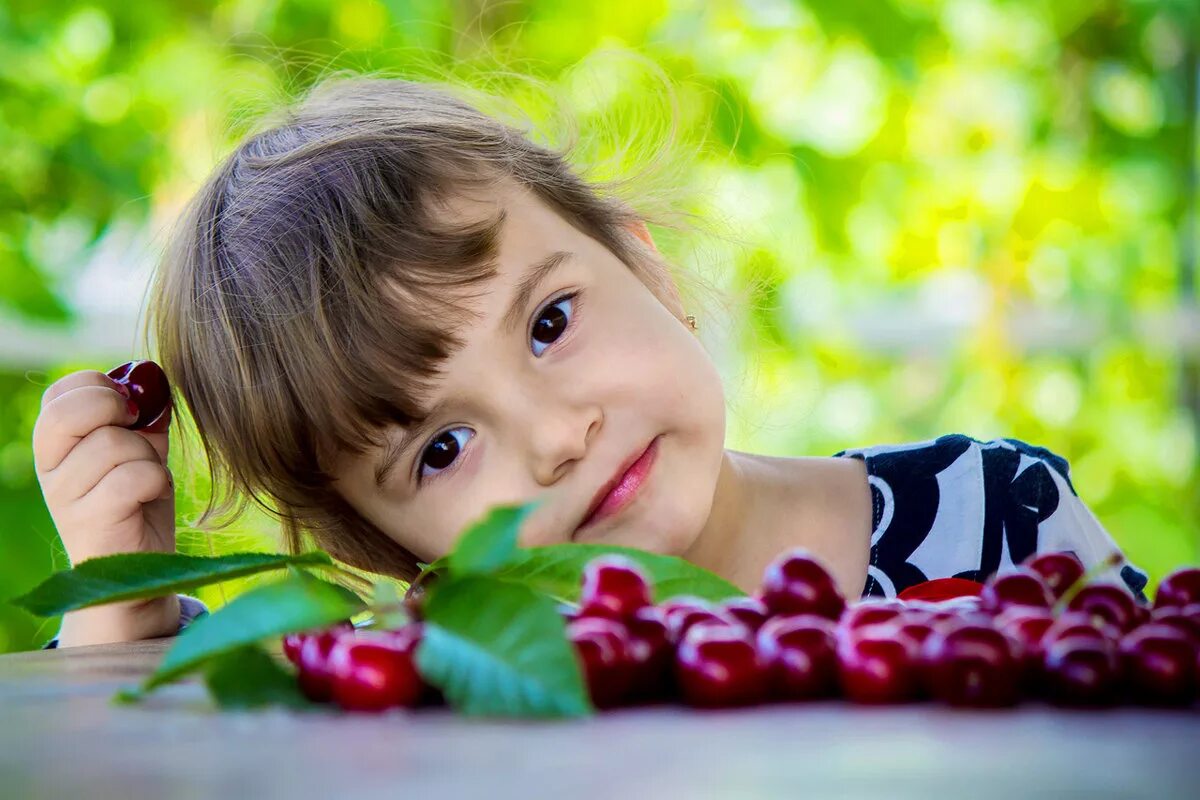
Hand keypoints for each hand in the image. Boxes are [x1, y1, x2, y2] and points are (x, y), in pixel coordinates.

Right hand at [32, 365, 178, 645]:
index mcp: (56, 444)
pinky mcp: (89, 522)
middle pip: (73, 411)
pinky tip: (152, 495)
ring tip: (147, 478)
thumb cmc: (140, 502)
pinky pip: (132, 477)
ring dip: (147, 456)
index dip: (101, 386)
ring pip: (114, 444)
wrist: (141, 569)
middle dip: (118, 409)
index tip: (129, 405)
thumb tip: (153, 377)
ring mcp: (64, 496)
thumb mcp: (143, 449)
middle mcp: (49, 468)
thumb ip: (145, 414)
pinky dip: (155, 480)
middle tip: (138, 429)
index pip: (62, 392)